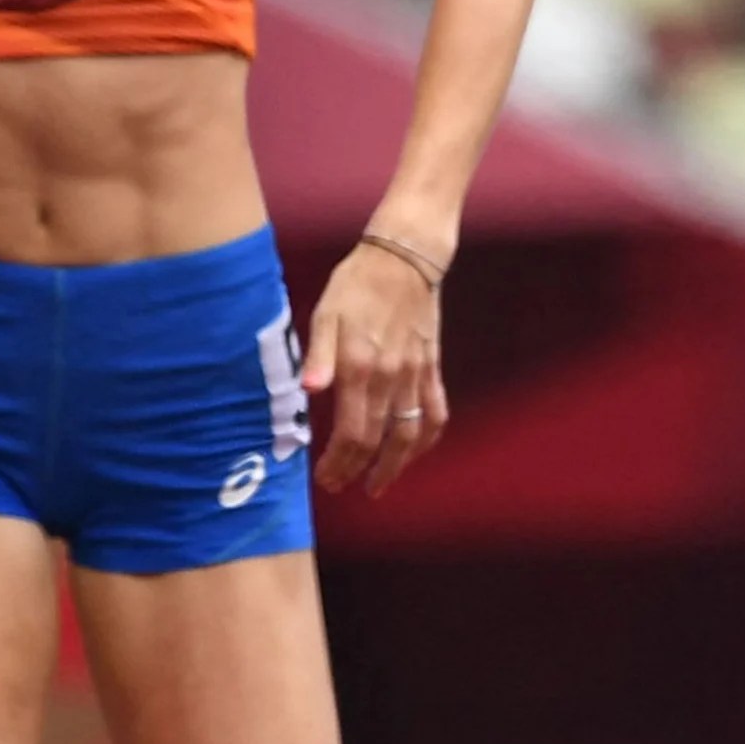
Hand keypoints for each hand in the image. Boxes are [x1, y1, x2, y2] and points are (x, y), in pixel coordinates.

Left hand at [302, 236, 448, 494]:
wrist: (405, 258)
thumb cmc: (357, 284)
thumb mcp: (326, 313)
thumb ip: (319, 355)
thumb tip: (308, 390)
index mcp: (359, 367)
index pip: (351, 432)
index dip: (339, 463)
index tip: (325, 479)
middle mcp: (390, 378)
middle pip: (378, 440)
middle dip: (358, 470)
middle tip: (342, 486)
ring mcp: (416, 375)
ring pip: (411, 435)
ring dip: (395, 466)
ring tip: (379, 484)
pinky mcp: (432, 368)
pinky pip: (436, 413)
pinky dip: (426, 439)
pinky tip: (414, 451)